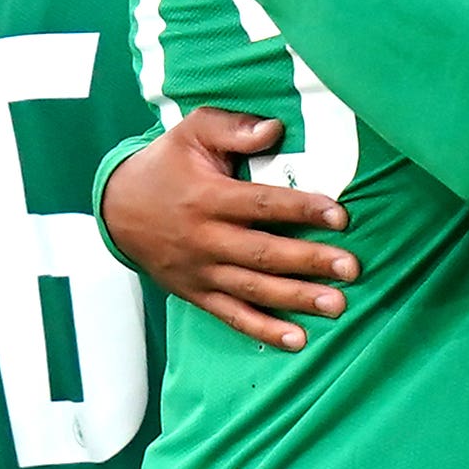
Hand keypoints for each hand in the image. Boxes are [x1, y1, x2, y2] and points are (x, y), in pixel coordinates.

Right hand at [102, 107, 355, 350]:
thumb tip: (275, 129)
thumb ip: (233, 128)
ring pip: (253, 289)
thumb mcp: (192, 131)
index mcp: (208, 197)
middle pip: (264, 253)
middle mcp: (205, 239)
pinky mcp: (197, 294)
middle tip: (351, 267)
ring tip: (336, 305)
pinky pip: (232, 316)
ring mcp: (201, 271)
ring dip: (296, 299)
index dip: (302, 209)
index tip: (340, 215)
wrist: (117, 208)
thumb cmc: (166, 164)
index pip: (263, 204)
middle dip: (309, 261)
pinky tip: (298, 339)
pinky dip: (264, 330)